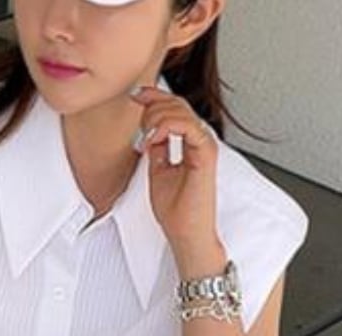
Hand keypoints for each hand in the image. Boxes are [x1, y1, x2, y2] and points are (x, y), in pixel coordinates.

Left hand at [130, 84, 221, 257]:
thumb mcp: (157, 171)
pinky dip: (168, 127)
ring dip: (157, 118)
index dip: (154, 97)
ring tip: (146, 137)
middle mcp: (199, 140)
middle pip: (177, 103)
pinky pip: (188, 125)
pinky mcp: (206, 154)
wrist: (186, 233)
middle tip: (138, 117)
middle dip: (153, 104)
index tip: (135, 95)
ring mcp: (204, 145)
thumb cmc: (177, 211)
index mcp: (190, 142)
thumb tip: (149, 133)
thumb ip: (157, 149)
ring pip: (181, 111)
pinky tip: (155, 139)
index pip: (174, 109)